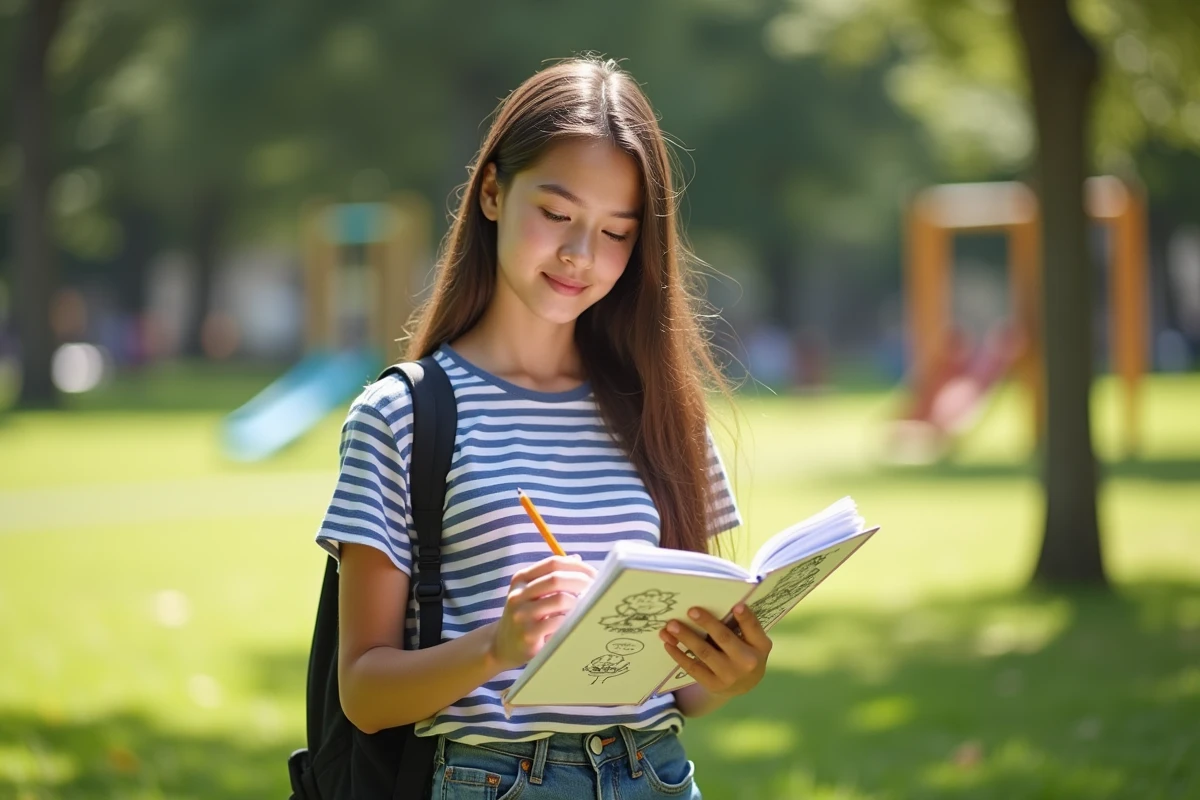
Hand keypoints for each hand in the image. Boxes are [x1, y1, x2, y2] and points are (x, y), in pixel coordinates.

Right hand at [489, 555, 596, 669]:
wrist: (503, 646)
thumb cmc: (526, 617)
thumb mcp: (534, 593)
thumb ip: (553, 576)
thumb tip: (578, 559)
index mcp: (521, 578)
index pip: (553, 563)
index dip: (576, 566)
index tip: (594, 574)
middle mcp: (518, 594)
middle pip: (556, 579)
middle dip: (581, 582)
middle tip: (597, 590)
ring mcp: (521, 614)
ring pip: (560, 600)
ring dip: (579, 603)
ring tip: (587, 607)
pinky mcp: (528, 634)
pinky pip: (558, 622)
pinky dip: (570, 620)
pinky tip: (574, 623)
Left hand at [659, 604, 771, 698]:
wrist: (744, 685)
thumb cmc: (746, 652)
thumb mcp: (753, 640)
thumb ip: (741, 625)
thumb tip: (714, 603)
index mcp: (760, 645)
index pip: (753, 629)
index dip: (746, 618)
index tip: (737, 606)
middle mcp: (748, 662)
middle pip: (724, 638)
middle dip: (707, 623)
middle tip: (691, 610)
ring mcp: (730, 676)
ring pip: (704, 653)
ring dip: (686, 637)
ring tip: (671, 626)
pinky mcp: (713, 685)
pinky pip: (693, 668)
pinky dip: (679, 655)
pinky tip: (668, 643)